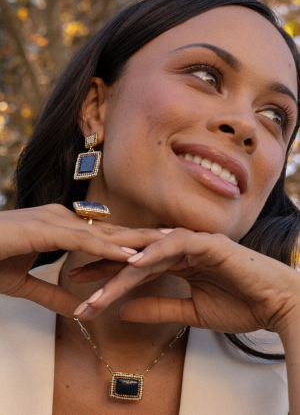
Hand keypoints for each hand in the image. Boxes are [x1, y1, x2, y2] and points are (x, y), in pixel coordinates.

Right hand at [0, 204, 162, 316]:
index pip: (108, 236)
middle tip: (180, 237)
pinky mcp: (50, 229)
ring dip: (140, 239)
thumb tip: (77, 308)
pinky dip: (111, 249)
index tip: (160, 244)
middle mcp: (67, 221)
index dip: (135, 240)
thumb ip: (53, 294)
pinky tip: (133, 256)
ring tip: (171, 243)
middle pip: (117, 231)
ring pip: (109, 233)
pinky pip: (87, 241)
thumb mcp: (27, 283)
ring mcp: (60, 222)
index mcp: (65, 229)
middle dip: (149, 235)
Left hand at [79, 229, 299, 336]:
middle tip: (76, 278)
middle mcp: (181, 249)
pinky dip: (155, 252)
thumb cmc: (240, 306)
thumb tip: (124, 311)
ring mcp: (194, 243)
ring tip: (95, 276)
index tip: (84, 290)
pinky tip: (133, 263)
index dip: (109, 277)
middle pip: (136, 256)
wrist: (276, 305)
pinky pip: (177, 245)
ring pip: (151, 251)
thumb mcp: (190, 313)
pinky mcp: (209, 243)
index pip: (136, 268)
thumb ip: (158, 308)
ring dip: (123, 264)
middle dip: (106, 267)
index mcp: (177, 263)